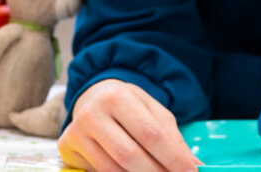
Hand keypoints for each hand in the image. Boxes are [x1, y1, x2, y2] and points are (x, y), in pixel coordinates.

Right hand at [57, 79, 201, 171]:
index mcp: (117, 96)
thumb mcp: (153, 112)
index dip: (173, 158)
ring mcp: (77, 131)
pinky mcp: (68, 147)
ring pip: (113, 168)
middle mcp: (92, 113)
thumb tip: (193, 164)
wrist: (93, 97)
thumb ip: (172, 138)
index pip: (150, 134)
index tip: (191, 171)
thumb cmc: (129, 106)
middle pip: (130, 155)